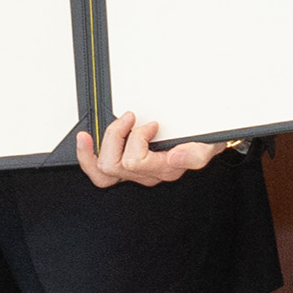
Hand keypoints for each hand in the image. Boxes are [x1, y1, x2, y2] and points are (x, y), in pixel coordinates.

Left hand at [74, 114, 219, 188]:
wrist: (205, 141)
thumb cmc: (203, 141)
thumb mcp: (208, 145)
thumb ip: (196, 154)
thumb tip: (175, 157)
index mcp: (164, 169)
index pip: (136, 162)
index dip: (137, 139)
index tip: (150, 124)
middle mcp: (148, 174)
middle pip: (115, 165)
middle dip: (118, 136)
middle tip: (131, 118)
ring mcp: (135, 172)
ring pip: (104, 170)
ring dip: (106, 142)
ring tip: (117, 124)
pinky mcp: (124, 167)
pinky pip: (100, 174)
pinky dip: (87, 156)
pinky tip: (85, 140)